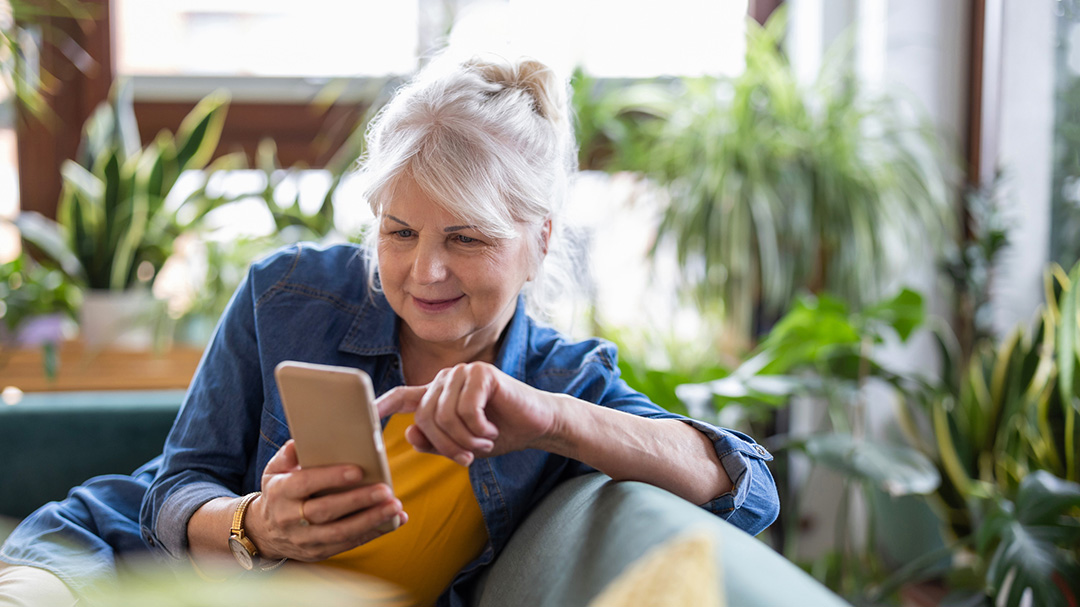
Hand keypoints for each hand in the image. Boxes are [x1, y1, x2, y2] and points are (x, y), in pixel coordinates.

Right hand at [245, 440, 407, 561]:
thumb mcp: (275, 470)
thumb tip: (302, 440)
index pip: (305, 483)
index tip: (358, 471)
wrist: (264, 532)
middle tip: (385, 490)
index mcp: (281, 492)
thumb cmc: (279, 492)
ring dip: (371, 520)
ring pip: (340, 532)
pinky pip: (347, 544)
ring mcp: (304, 539)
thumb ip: (289, 454)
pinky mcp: (317, 552)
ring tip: (395, 507)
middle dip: (358, 501)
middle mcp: (290, 518)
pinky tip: (392, 522)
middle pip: (327, 511)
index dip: (331, 477)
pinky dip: (372, 533)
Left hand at [376, 362, 559, 465]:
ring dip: (464, 439)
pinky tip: (491, 429)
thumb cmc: (499, 434)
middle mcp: (446, 379)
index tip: (364, 417)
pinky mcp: (482, 373)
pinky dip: (478, 428)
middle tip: (467, 458)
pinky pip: (465, 409)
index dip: (381, 406)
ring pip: (444, 415)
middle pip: (425, 417)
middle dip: (445, 445)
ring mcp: (463, 373)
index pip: (402, 396)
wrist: (536, 426)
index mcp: (437, 394)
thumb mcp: (462, 446)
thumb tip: (410, 433)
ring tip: (483, 442)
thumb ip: (434, 442)